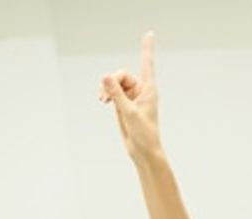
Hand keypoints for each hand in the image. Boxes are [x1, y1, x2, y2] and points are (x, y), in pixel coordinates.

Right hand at [99, 32, 161, 160]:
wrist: (143, 152)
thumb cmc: (144, 134)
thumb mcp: (128, 112)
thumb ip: (116, 94)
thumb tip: (105, 76)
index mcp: (148, 89)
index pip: (147, 64)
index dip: (147, 48)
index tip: (149, 33)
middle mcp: (141, 90)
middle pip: (122, 74)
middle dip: (111, 82)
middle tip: (104, 96)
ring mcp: (132, 97)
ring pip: (115, 83)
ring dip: (107, 89)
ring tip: (102, 100)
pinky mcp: (124, 104)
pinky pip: (113, 92)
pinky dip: (107, 94)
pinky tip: (102, 100)